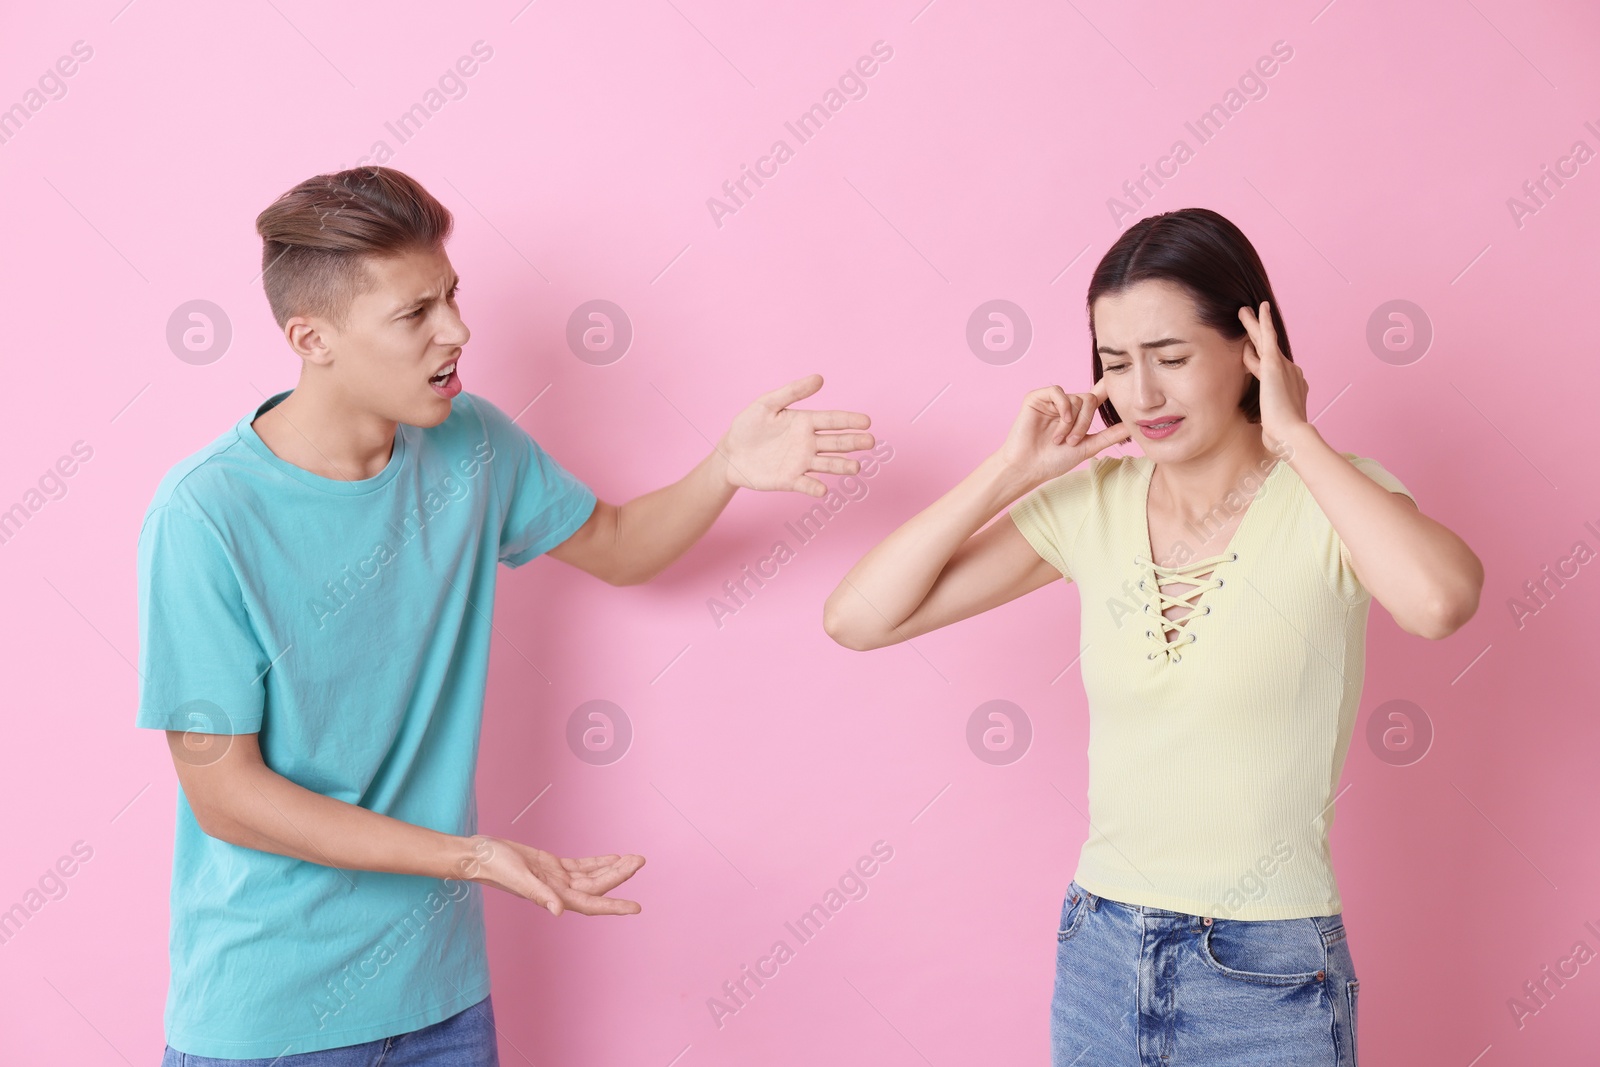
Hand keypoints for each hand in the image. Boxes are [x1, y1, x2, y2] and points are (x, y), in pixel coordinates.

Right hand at [462, 835, 644, 916]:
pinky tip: (611, 858)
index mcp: (553, 896)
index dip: (614, 907)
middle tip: (640, 861)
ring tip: (633, 859)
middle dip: (619, 876)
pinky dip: (597, 862)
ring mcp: (555, 878)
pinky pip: (580, 866)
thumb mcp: (519, 877)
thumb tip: (558, 911)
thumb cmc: (494, 867)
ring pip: (591, 875)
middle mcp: (558, 890)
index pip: (591, 903)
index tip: (636, 908)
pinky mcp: (550, 866)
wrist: (478, 855)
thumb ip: (540, 894)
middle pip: (596, 886)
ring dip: (612, 868)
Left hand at [715, 374, 874, 497]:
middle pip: (836, 442)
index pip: (833, 420)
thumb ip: (792, 391)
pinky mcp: (790, 481)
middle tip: (870, 441)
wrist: (730, 453)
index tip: (866, 421)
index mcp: (805, 422)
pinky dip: (815, 488)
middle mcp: (808, 443)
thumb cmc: (748, 425)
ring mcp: (801, 463)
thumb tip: (820, 378)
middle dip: (854, 442)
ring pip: (828, 464)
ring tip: (856, 467)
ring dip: (842, 466)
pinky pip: (807, 484)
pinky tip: (822, 489)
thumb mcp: (767, 403)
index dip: (850, 420)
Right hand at [998, 377, 1133, 485]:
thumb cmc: (1053, 461)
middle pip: (1089, 399)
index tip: (1123, 384)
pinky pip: (1058, 392)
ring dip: (1073, 423)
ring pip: (1076, 398)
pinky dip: (1063, 408)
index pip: (1097, 395)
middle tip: (1072, 441)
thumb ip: (1110, 435)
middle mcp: (1066, 405)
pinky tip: (1060, 423)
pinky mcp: (1036, 398)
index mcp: (1078, 414)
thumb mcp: (1088, 447)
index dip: (1109, 389)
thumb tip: (1134, 427)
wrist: (1028, 468)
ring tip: (1060, 439)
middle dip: (1085, 422)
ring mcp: (1051, 401)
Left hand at [1238, 301, 1309, 455]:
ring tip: (1244, 311)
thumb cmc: (1283, 438)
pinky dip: (1264, 322)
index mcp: (1290, 386)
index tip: (1249, 353)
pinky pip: (1268, 337)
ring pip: (1265, 340)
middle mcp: (1290, 372)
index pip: (1269, 368)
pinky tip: (1260, 308)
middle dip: (1258, 334)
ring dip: (1255, 324)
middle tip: (1250, 319)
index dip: (1256, 360)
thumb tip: (1266, 424)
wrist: (1292, 435)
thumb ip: (1270, 418)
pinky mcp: (1274, 364)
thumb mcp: (1272, 425)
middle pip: (1269, 349)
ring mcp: (1283, 366)